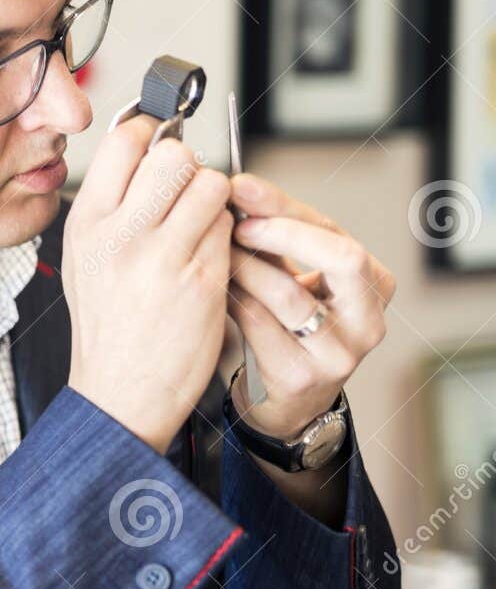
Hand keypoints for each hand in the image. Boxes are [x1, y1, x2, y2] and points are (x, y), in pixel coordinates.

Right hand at [64, 115, 234, 453]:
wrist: (119, 393)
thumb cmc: (106, 326)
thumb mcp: (84, 259)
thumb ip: (109, 206)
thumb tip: (142, 148)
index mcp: (86, 224)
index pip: (124, 141)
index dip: (151, 133)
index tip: (160, 146)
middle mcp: (120, 235)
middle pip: (173, 155)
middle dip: (187, 166)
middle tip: (184, 191)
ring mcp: (162, 257)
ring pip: (211, 186)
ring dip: (214, 200)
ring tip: (200, 227)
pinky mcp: (203, 279)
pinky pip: (229, 227)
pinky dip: (226, 236)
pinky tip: (208, 259)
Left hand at [226, 173, 394, 439]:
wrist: (285, 399)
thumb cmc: (287, 327)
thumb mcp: (293, 278)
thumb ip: (275, 238)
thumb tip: (239, 189)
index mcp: (375, 285)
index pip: (334, 233)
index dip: (285, 208)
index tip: (241, 189)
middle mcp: (368, 320)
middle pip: (342, 258)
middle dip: (284, 232)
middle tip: (237, 224)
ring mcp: (339, 353)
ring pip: (290, 295)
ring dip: (246, 267)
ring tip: (215, 252)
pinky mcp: (302, 377)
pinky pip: (260, 326)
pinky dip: (232, 299)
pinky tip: (214, 287)